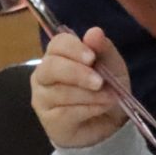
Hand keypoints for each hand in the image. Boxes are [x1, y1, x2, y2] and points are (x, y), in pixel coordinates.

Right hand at [30, 26, 135, 149]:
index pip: (57, 44)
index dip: (73, 49)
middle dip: (78, 73)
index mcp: (58, 56)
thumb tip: (94, 31)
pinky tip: (99, 109)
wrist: (109, 123)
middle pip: (51, 67)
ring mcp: (42, 98)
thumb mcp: (113, 67)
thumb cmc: (106, 89)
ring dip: (91, 96)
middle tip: (100, 82)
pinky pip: (66, 112)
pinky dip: (89, 109)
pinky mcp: (49, 120)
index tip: (91, 57)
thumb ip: (103, 49)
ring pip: (61, 92)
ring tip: (109, 98)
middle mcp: (44, 75)